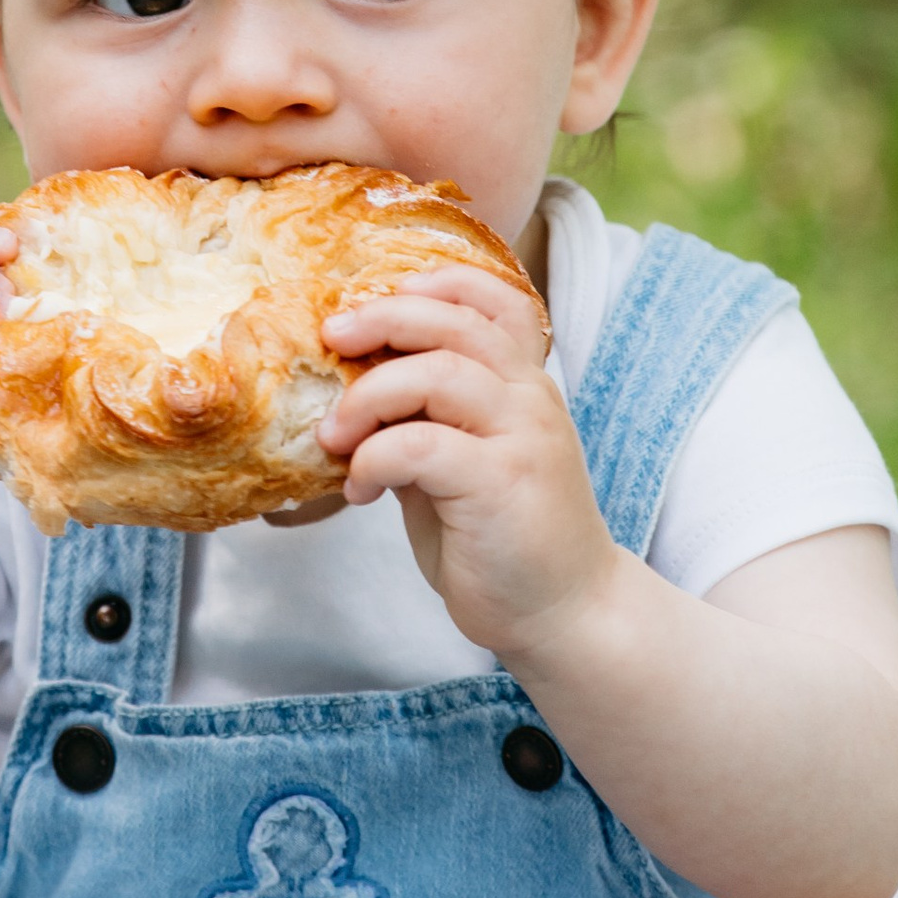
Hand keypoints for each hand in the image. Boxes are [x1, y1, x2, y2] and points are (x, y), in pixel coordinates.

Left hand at [319, 266, 618, 664]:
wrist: (566, 613)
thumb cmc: (505, 538)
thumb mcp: (463, 461)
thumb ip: (425, 419)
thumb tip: (349, 388)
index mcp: (524, 384)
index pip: (493, 299)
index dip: (434, 283)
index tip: (374, 299)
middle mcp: (530, 397)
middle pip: (454, 323)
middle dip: (381, 319)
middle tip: (330, 340)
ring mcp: (522, 437)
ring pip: (436, 373)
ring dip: (367, 397)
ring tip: (334, 436)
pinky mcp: (502, 483)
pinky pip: (420, 445)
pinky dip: (373, 459)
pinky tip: (359, 490)